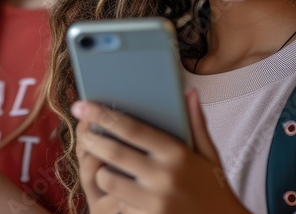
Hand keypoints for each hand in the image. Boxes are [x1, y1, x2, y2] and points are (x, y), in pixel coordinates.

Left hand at [72, 89, 248, 213]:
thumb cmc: (213, 187)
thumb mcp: (209, 155)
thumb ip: (196, 124)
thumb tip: (190, 93)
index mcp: (177, 153)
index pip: (131, 128)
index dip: (102, 114)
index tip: (82, 105)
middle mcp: (164, 176)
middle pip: (113, 151)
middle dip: (91, 139)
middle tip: (83, 132)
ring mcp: (155, 201)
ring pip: (108, 180)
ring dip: (101, 171)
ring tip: (105, 166)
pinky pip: (118, 204)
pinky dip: (116, 197)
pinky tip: (123, 193)